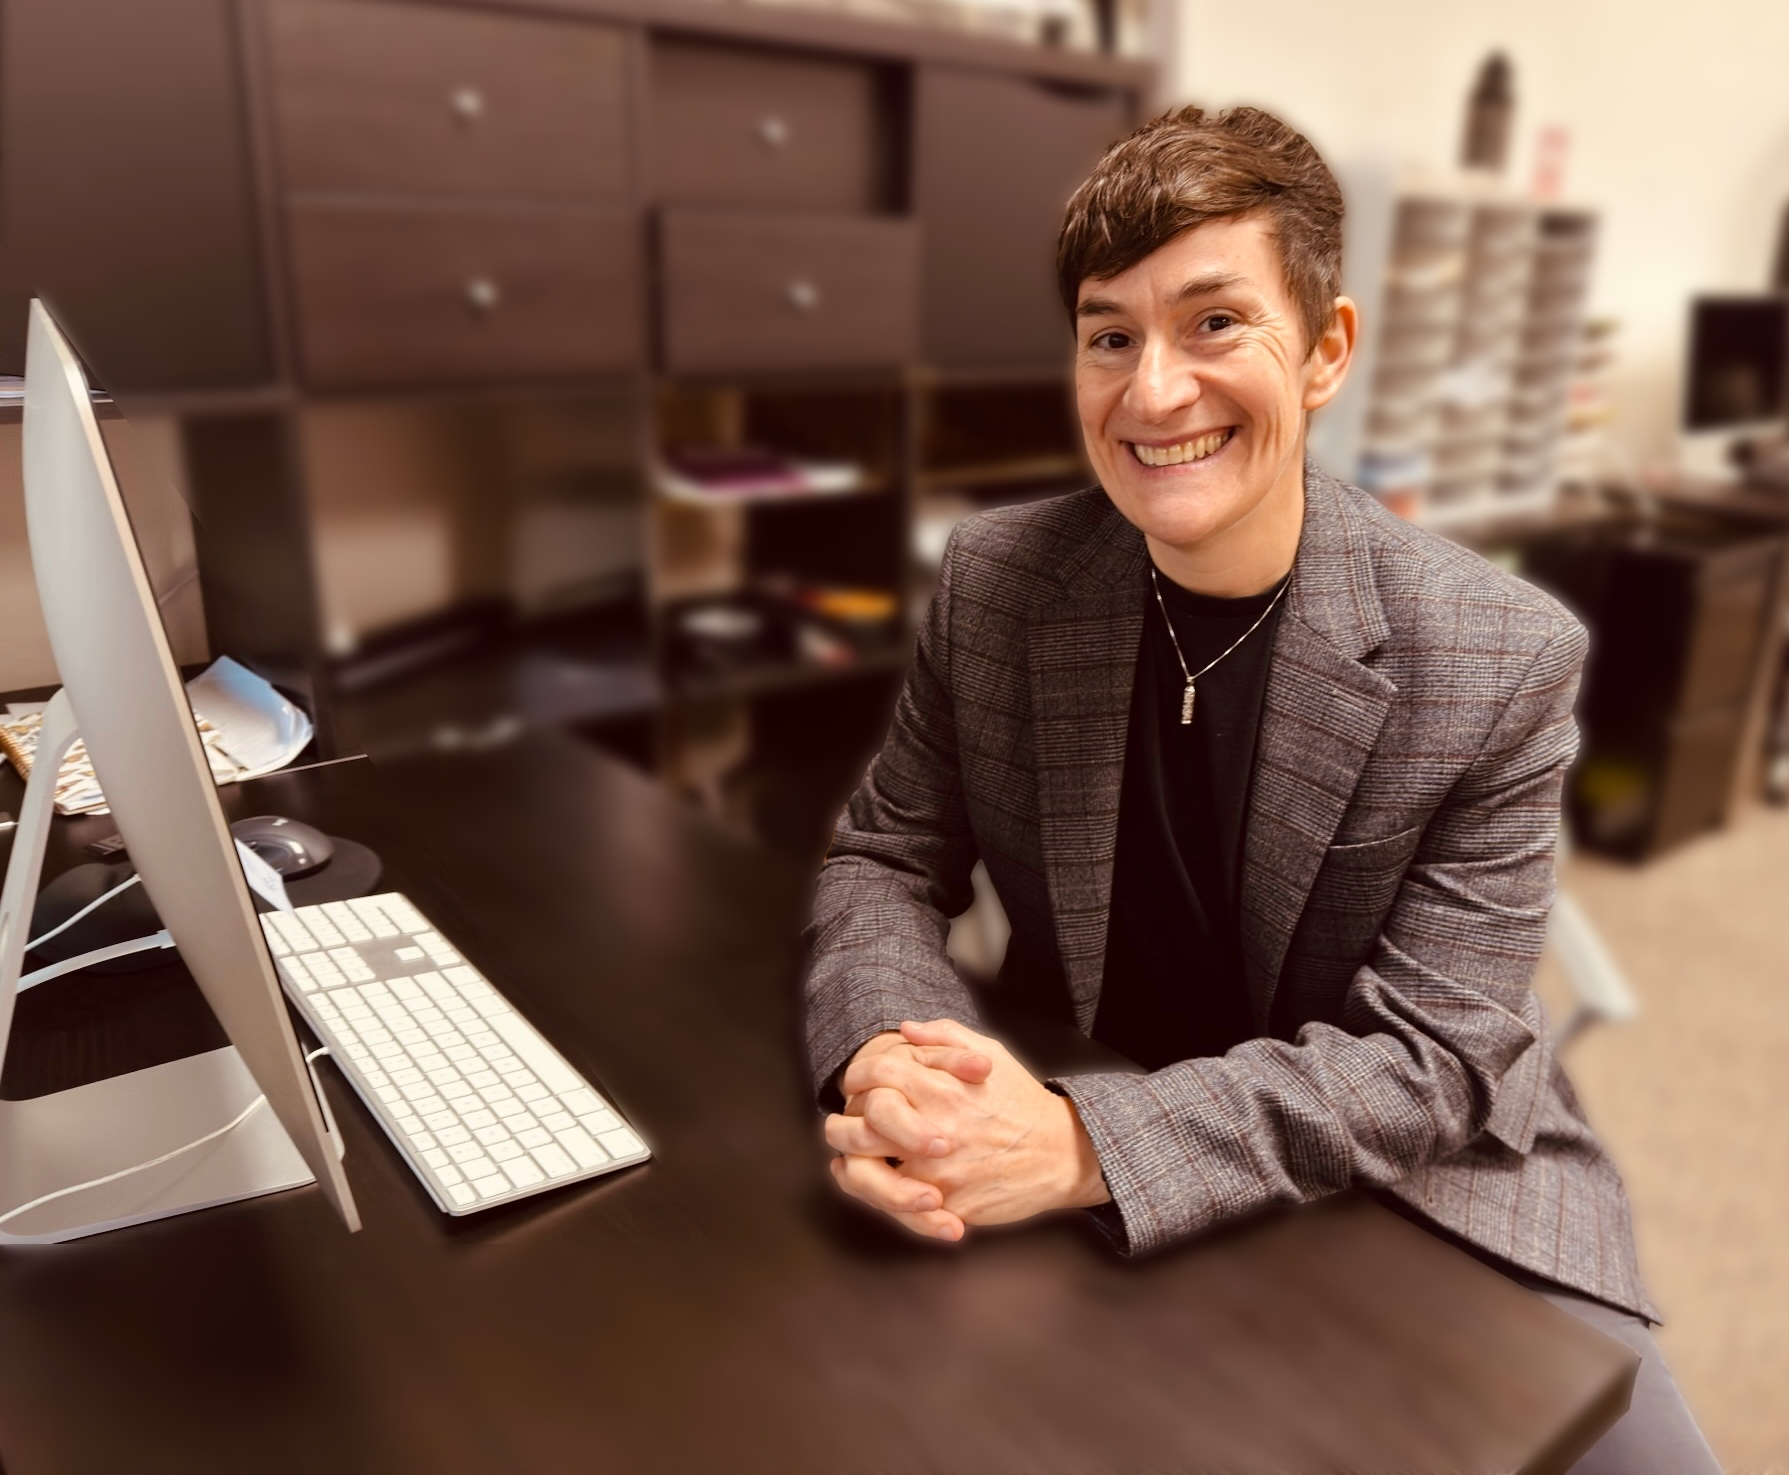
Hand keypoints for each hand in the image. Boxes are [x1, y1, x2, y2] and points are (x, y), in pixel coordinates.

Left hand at [826, 1020, 1109, 1241]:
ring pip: (869, 1176)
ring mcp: (937, 1173)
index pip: (872, 1078)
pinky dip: (884, 1199)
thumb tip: (904, 1030)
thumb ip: (944, 1037)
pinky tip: (881, 1187)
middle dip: (843, 1128)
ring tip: (854, 1162)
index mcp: (938, 1088)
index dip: (856, 1079)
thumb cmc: (1021, 1103)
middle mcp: (932, 1130)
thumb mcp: (990, 1053)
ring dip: (855, 1169)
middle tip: (847, 1127)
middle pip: (857, 1130)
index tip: (856, 1086)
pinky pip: (898, 1209)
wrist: (1063, 1153)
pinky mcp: (946, 1205)